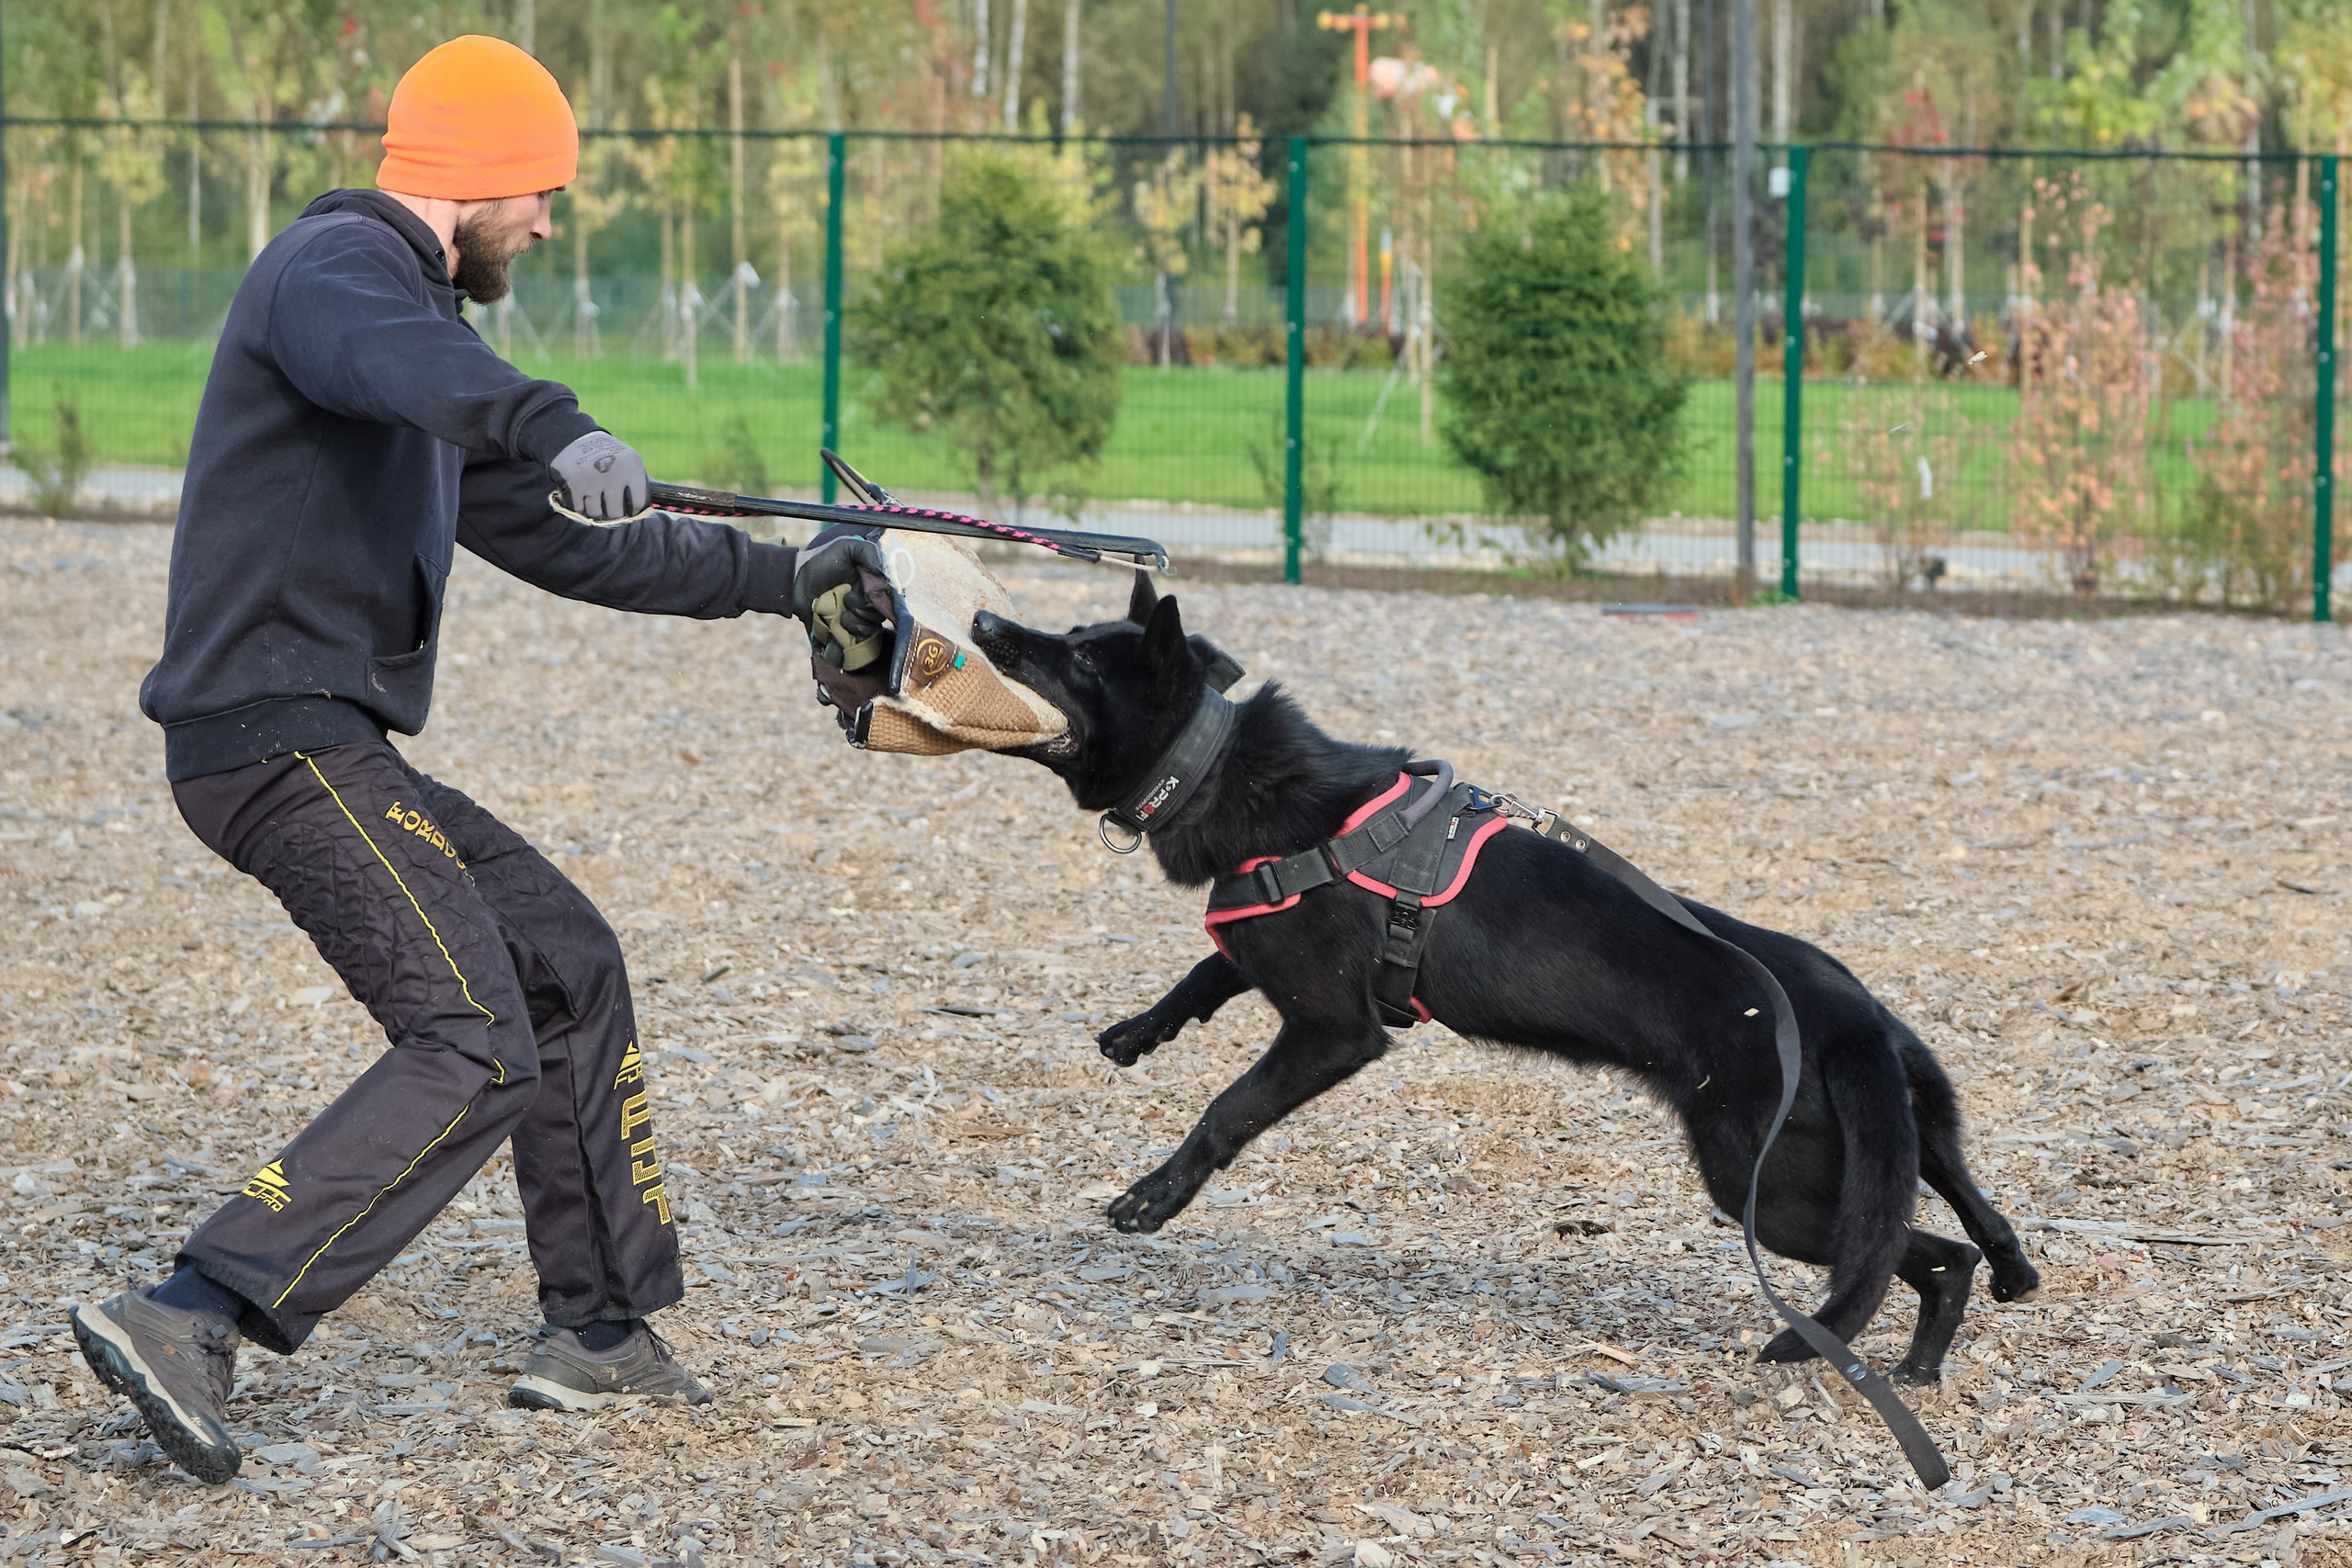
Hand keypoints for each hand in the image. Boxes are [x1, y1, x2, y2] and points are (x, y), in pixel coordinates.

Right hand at [550, 431, 648, 521]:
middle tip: (607, 507)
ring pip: (595, 513)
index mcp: (632, 467)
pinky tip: (580, 497)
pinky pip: (578, 508)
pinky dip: (579, 506)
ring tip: (593, 498)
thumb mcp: (629, 461)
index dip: (632, 511)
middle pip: (616, 513)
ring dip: (593, 509)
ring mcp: (593, 478)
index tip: (628, 511)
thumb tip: (646, 510)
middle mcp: (614, 472)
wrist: (576, 437)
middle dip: (611, 513)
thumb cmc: (608, 456)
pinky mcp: (574, 482)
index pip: (637, 503)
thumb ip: (639, 484)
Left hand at [793, 526, 892, 669]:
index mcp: (873, 582)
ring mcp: (858, 617)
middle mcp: (870, 600)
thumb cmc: (821, 561)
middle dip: (865, 610)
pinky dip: (853, 637)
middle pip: (881, 614)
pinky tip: (841, 628)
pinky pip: (860, 641)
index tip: (867, 593)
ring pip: (872, 628)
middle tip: (846, 600)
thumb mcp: (846, 547)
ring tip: (841, 616)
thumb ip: (869, 551)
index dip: (881, 598)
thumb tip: (882, 571)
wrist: (795, 582)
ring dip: (857, 624)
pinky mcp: (847, 631)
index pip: (890, 596)